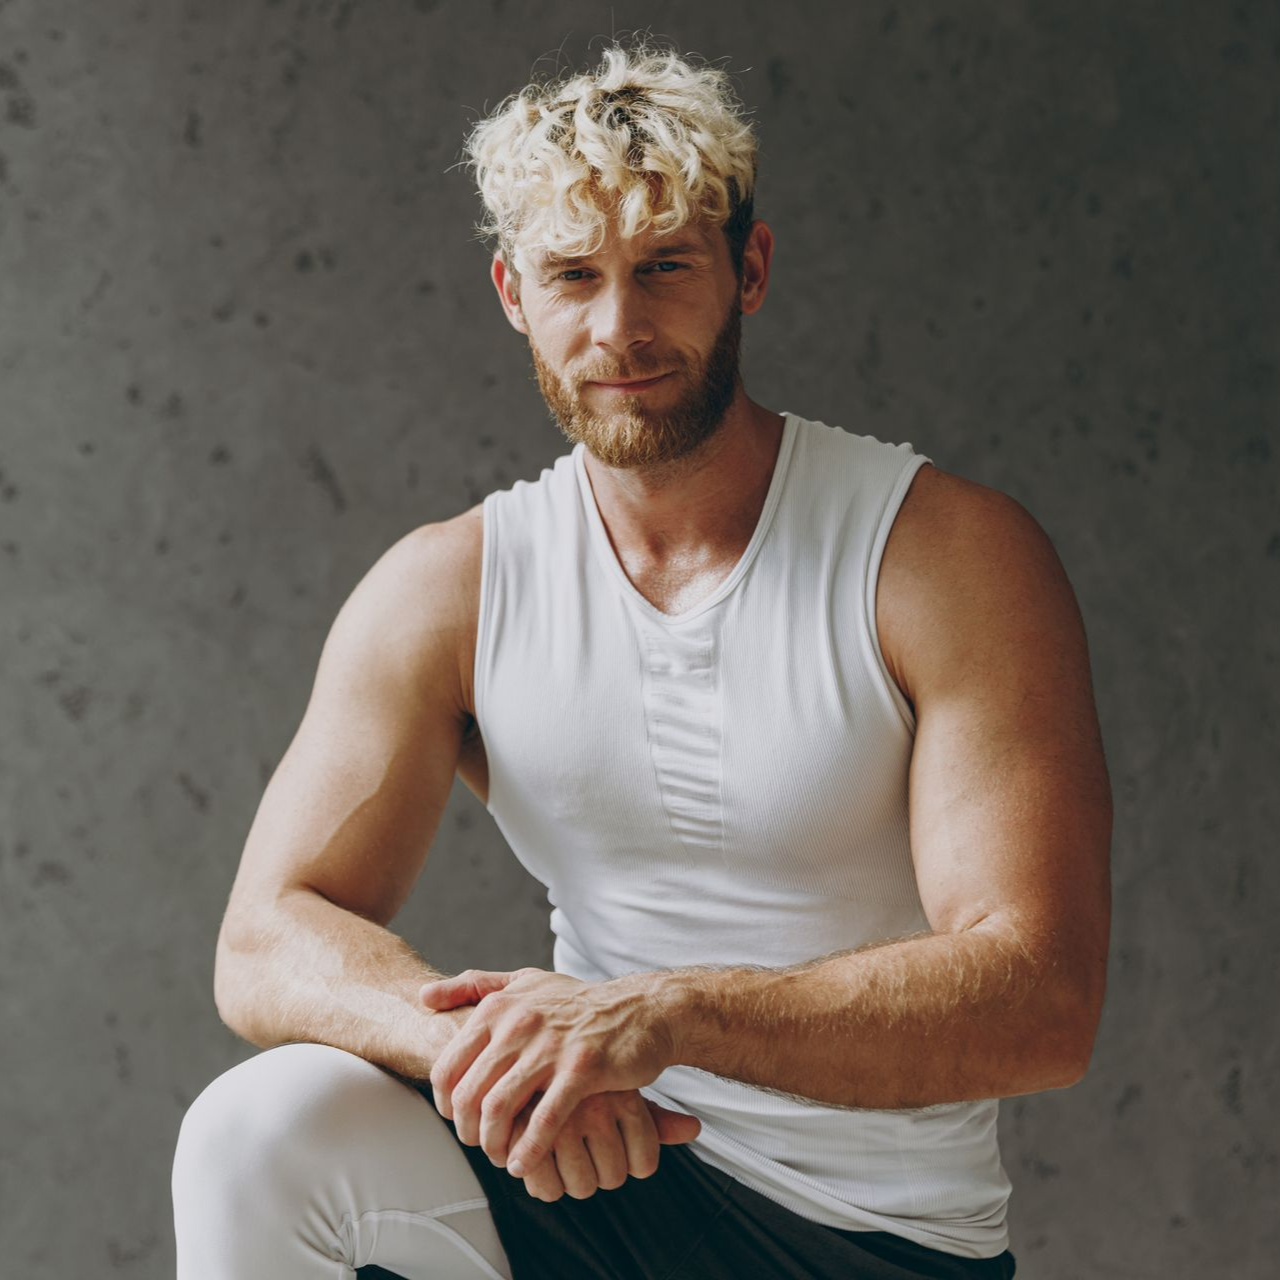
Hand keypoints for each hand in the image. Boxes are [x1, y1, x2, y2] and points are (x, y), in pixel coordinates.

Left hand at [421, 966, 684, 1178]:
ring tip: (501, 1158)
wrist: (639, 1008)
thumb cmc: (577, 1002)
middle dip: (467, 1130)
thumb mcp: (525, 982)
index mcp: (500, 1007)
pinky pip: (544, 1120)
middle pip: (469, 1093)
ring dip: (494, 1144)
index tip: (458, 1119)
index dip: (446, 1103)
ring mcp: (551, 1045)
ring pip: (500, 1108)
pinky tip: (525, 1163)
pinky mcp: (582, 1068)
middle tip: (479, 1145)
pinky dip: (528, 1149)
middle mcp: (520, 1023)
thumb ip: (475, 985)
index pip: (448, 1066)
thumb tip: (423, 996)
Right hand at [505, 1087, 700, 1201]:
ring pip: (582, 1186)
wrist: (530, 1047)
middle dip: (598, 1172)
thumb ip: (656, 1117)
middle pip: (613, 1178)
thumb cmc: (580, 1080)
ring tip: (560, 1153)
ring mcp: (560, 1119)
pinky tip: (538, 1161)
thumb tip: (694, 1128)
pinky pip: (546, 1190)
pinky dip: (542, 1185)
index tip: (613, 1144)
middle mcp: (596, 1106)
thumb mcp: (623, 1090)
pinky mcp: (524, 1134)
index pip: (644, 1164)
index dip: (630, 1162)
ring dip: (570, 1180)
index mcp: (625, 1096)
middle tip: (584, 1149)